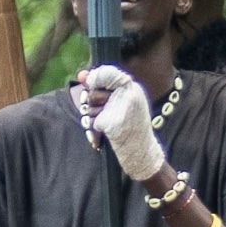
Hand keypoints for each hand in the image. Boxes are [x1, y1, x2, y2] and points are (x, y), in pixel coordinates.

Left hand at [72, 65, 165, 181]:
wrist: (144, 153)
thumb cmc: (132, 128)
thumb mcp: (123, 104)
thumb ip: (103, 88)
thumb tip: (82, 75)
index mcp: (132, 88)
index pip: (107, 73)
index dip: (94, 78)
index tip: (87, 82)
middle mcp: (129, 95)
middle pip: (93, 92)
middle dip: (91, 104)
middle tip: (103, 114)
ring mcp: (122, 109)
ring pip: (90, 108)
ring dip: (92, 120)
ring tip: (107, 128)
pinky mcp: (114, 124)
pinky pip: (93, 124)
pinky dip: (95, 133)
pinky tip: (102, 139)